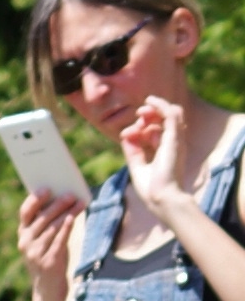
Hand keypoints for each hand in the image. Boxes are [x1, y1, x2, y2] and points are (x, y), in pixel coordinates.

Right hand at [20, 186, 81, 294]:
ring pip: (52, 227)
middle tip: (70, 193)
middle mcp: (26, 243)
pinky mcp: (48, 261)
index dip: (34, 200)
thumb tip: (63, 201)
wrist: (47, 291)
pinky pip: (58, 240)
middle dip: (57, 204)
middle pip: (42, 218)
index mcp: (23, 235)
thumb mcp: (44, 242)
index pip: (25, 213)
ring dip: (66, 213)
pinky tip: (73, 217)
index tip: (46, 188)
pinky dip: (66, 227)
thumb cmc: (49, 260)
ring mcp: (35, 253)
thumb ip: (47, 225)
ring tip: (79, 202)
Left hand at [125, 93, 205, 236]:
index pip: (159, 130)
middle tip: (138, 114)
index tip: (129, 133)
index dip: (143, 127)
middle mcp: (173, 143)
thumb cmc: (152, 188)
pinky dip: (161, 105)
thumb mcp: (137, 166)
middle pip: (166, 119)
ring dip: (155, 108)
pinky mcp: (174, 138)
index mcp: (166, 151)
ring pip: (172, 113)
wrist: (161, 198)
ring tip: (142, 110)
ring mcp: (175, 140)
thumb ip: (132, 150)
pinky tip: (150, 102)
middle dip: (150, 114)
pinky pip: (172, 114)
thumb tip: (126, 133)